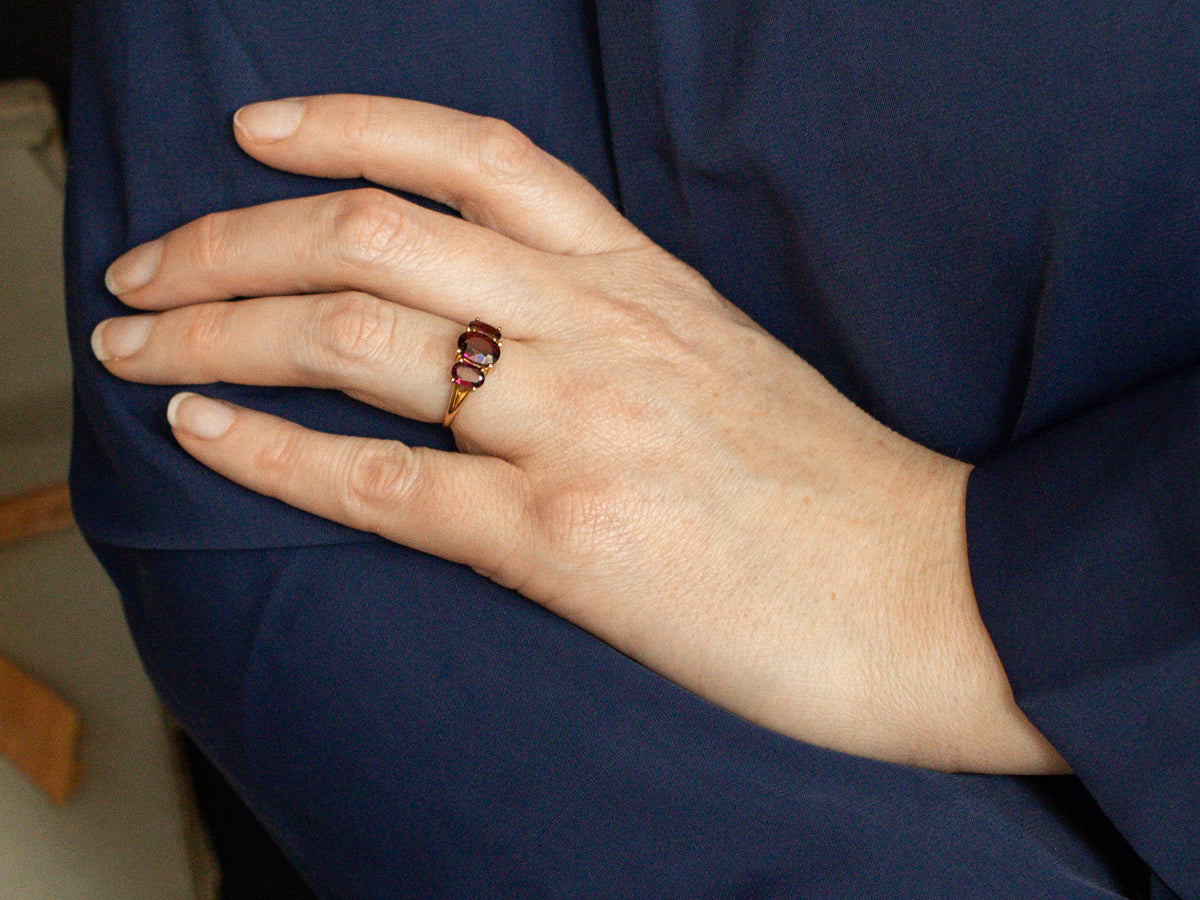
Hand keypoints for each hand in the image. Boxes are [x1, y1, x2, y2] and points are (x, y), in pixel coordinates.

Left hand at [92, 95, 1065, 773]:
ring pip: (358, 339)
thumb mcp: (721, 362)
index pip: (476, 155)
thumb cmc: (830, 488)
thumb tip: (506, 334)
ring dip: (220, 326)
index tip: (258, 135)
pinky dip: (270, 450)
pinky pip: (380, 480)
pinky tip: (201, 427)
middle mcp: (599, 328)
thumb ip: (615, 328)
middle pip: (376, 235)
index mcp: (641, 280)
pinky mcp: (564, 541)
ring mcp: (578, 427)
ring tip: (138, 333)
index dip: (350, 126)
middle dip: (233, 237)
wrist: (928, 592)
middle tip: (149, 261)